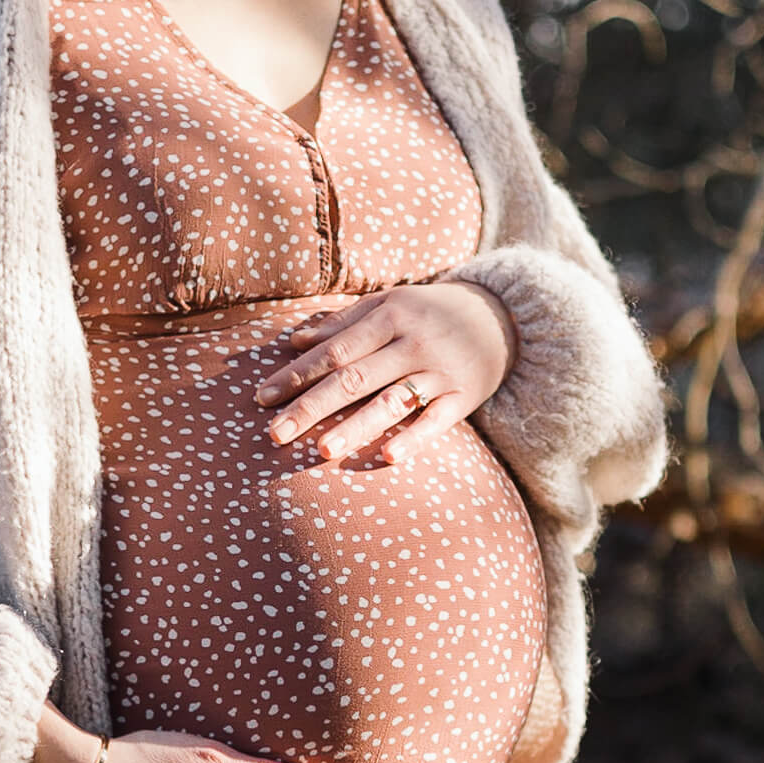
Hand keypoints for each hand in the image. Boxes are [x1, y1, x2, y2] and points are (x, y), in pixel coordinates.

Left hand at [253, 279, 518, 463]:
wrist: (502, 317)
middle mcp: (411, 343)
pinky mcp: (464, 397)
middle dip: (311, 406)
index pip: (333, 351)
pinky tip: (388, 457)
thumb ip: (343, 323)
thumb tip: (293, 340)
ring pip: (391, 402)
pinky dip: (414, 438)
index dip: (296, 375)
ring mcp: (439, 372)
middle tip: (274, 433)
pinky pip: (436, 421)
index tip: (262, 398)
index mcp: (388, 316)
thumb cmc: (430, 313)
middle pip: (353, 378)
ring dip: (355, 427)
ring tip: (321, 449)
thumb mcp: (389, 305)